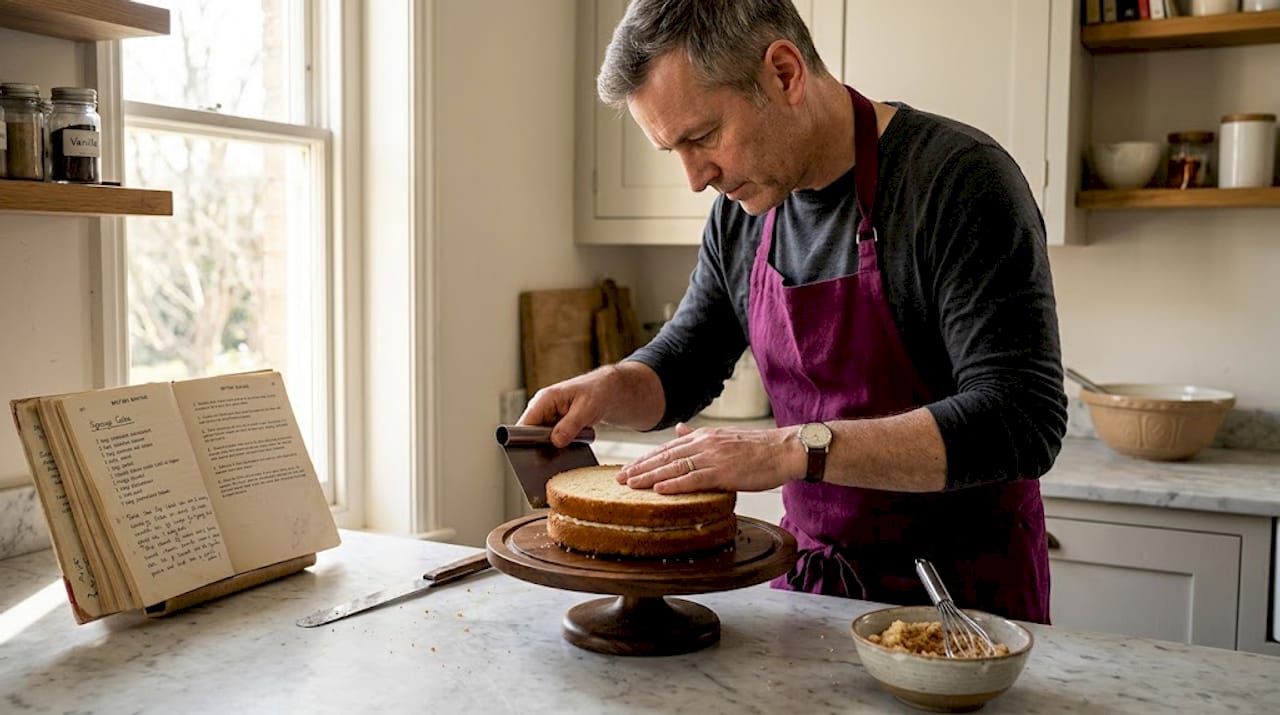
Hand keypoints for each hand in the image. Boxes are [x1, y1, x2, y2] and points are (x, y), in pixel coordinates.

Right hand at [518, 362, 663, 447]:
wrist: (608, 390)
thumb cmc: (597, 392)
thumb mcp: (586, 409)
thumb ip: (570, 425)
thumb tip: (555, 442)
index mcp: (543, 399)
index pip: (523, 425)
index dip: (527, 441)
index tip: (537, 454)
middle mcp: (541, 408)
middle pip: (531, 435)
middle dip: (543, 446)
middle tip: (560, 451)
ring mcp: (548, 417)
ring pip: (542, 439)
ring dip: (555, 446)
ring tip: (572, 442)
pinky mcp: (555, 425)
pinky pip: (552, 439)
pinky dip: (562, 443)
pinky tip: (575, 442)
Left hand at [616, 423, 802, 493]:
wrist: (784, 451)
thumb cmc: (757, 449)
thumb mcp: (723, 437)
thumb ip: (697, 435)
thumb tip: (678, 430)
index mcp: (703, 437)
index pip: (667, 449)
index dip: (645, 460)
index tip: (628, 469)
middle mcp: (704, 444)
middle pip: (665, 457)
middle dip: (640, 468)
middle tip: (619, 478)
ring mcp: (713, 457)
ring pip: (674, 467)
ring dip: (650, 476)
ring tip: (631, 484)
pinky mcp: (724, 471)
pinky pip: (694, 478)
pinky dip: (674, 483)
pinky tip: (658, 489)